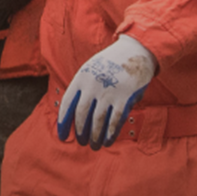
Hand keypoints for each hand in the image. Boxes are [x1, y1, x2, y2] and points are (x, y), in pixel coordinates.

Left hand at [57, 35, 155, 149]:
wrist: (135, 50)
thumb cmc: (110, 63)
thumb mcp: (91, 69)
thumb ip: (83, 88)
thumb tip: (75, 116)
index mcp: (81, 77)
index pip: (67, 103)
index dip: (63, 122)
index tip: (62, 136)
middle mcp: (93, 84)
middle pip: (82, 115)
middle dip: (80, 132)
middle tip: (81, 142)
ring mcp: (109, 91)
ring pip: (98, 120)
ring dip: (95, 136)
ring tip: (94, 145)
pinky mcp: (125, 96)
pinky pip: (115, 120)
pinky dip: (111, 133)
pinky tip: (108, 141)